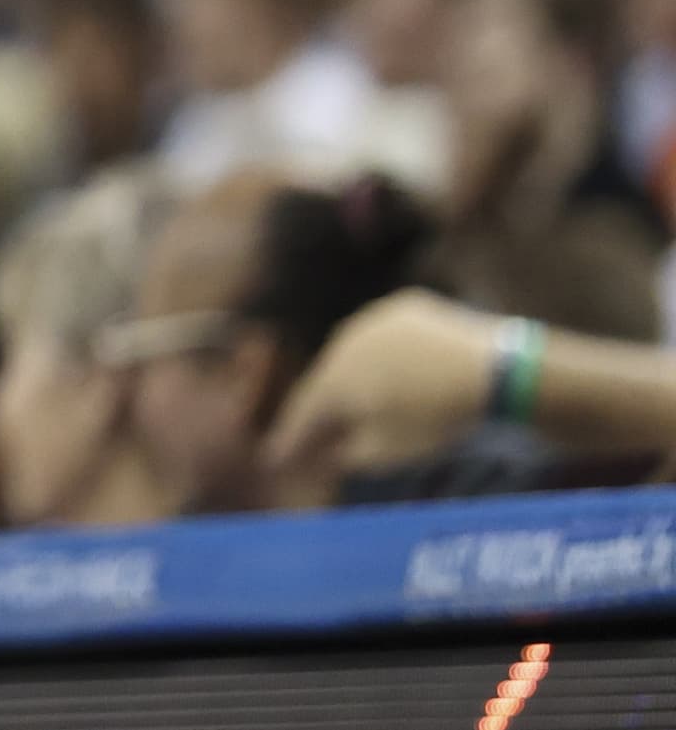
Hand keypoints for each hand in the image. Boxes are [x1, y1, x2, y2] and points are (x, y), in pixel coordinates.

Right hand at [265, 287, 499, 493]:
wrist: (491, 369)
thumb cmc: (435, 417)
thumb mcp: (387, 452)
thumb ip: (348, 456)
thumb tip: (326, 456)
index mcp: (334, 380)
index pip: (303, 413)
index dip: (289, 439)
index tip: (276, 459)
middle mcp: (343, 343)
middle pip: (328, 381)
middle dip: (326, 409)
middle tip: (322, 433)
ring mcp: (374, 320)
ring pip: (357, 354)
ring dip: (358, 378)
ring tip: (367, 400)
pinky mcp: (407, 308)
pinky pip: (387, 337)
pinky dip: (388, 356)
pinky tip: (401, 370)